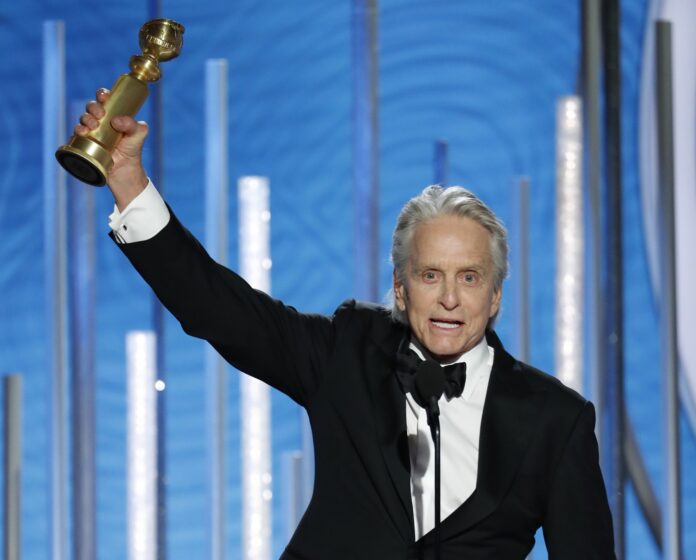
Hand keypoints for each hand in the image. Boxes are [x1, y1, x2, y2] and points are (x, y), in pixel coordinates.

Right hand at [75, 88, 148, 209]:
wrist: (125, 171)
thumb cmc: (132, 150)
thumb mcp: (138, 136)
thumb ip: (134, 125)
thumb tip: (116, 120)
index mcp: (113, 115)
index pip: (105, 99)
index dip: (102, 94)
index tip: (104, 96)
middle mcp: (101, 121)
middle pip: (92, 107)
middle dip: (93, 107)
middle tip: (100, 114)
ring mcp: (92, 132)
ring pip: (83, 119)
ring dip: (86, 118)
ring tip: (93, 125)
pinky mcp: (85, 143)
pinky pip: (76, 134)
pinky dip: (77, 130)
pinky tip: (82, 132)